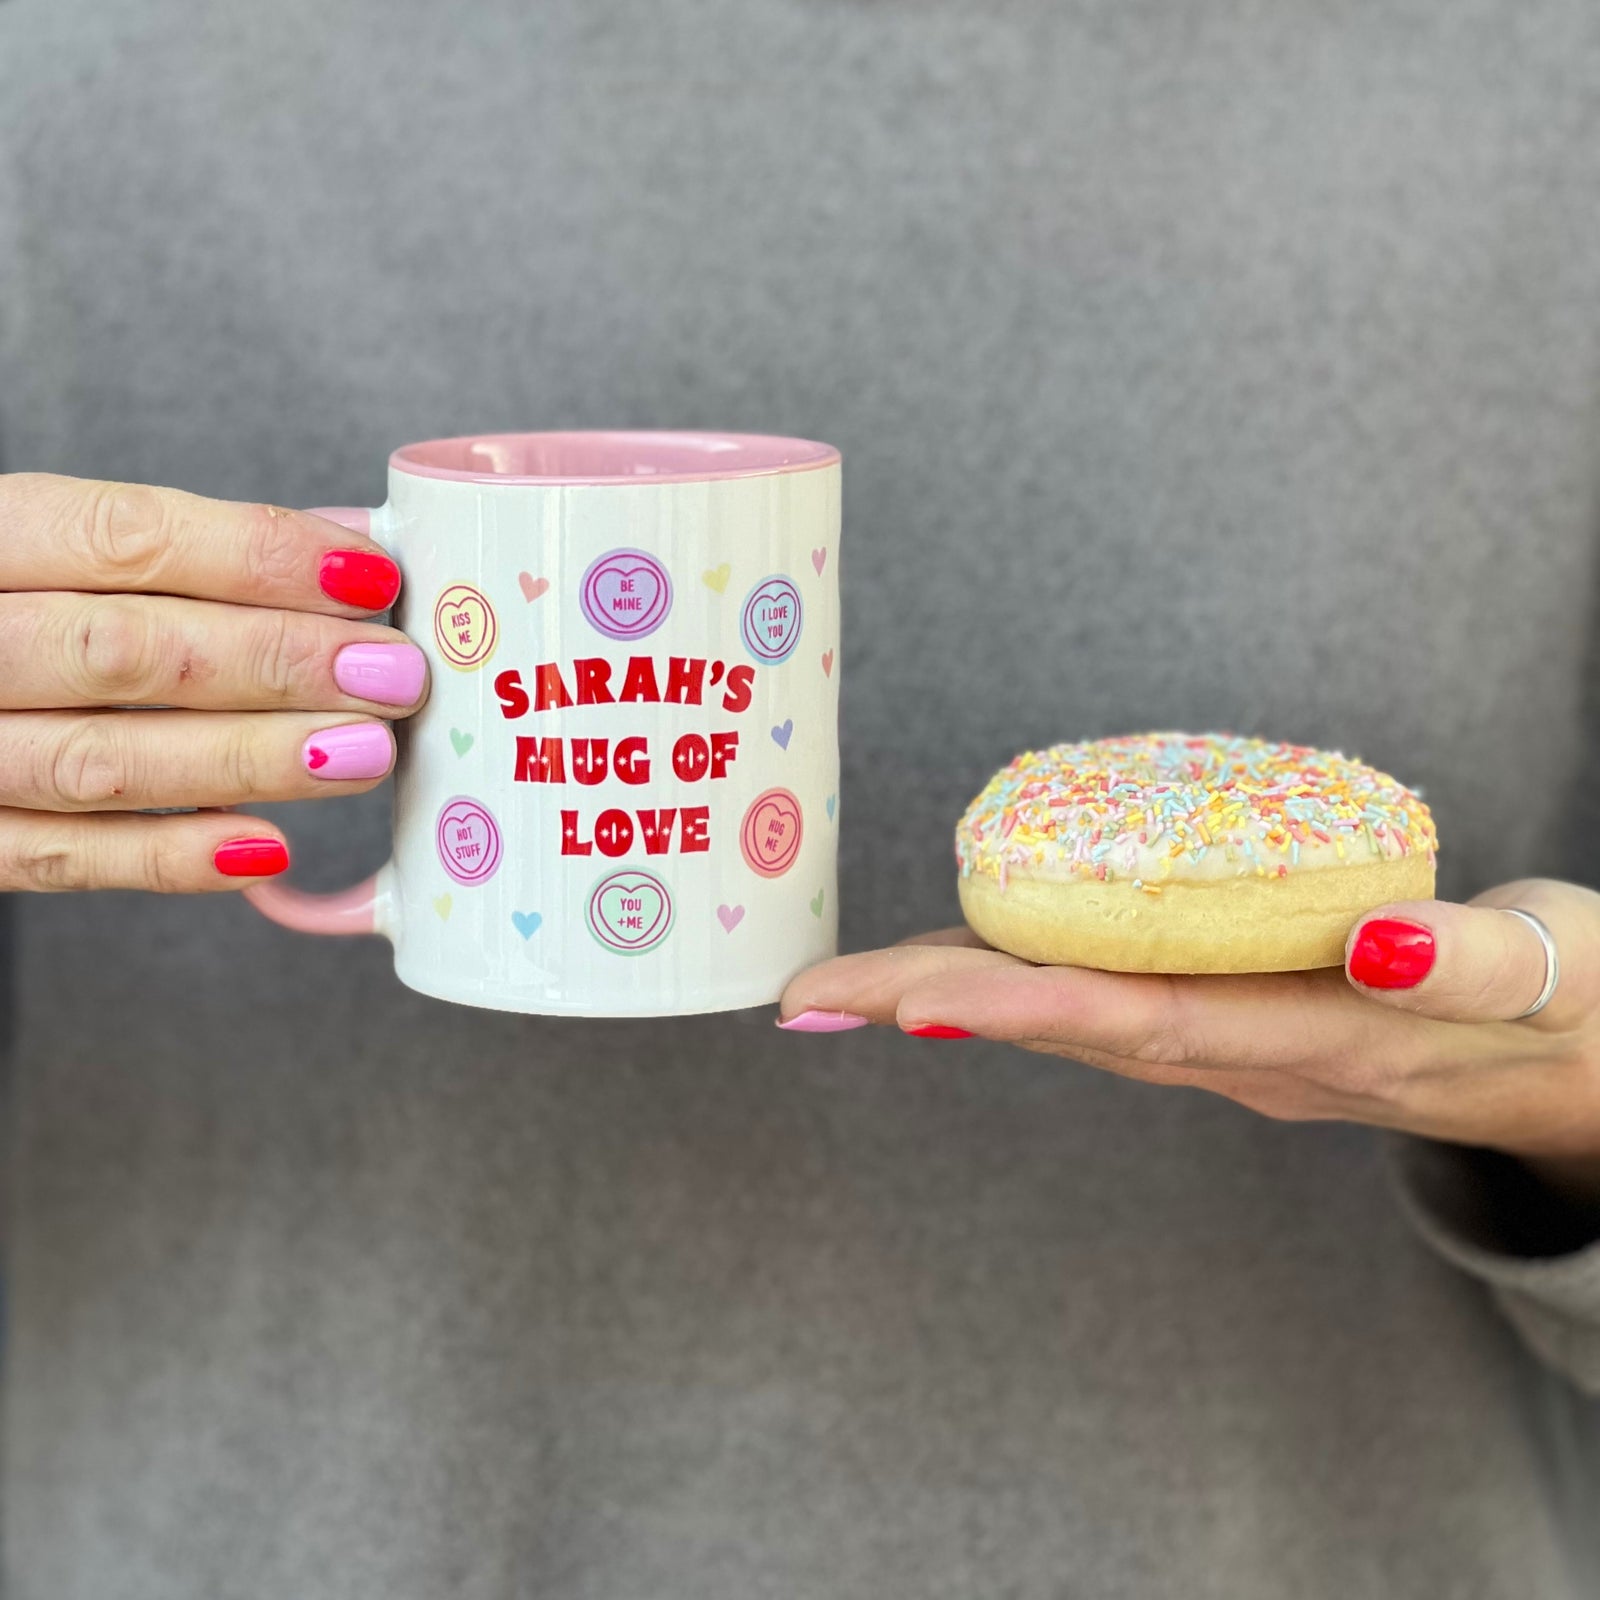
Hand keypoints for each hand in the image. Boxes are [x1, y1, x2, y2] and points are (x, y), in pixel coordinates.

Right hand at [0, 473, 427, 891]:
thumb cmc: (12, 605)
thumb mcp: (52, 545)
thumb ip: (176, 555)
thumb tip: (350, 556)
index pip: (127, 538)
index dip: (260, 556)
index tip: (369, 577)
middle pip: (128, 653)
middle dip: (279, 663)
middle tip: (391, 674)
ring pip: (106, 762)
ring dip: (252, 759)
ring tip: (364, 751)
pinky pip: (63, 859)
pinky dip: (171, 857)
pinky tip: (268, 847)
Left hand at [780, 879, 1599, 1199]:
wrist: (1578, 1061)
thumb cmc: (1570, 1004)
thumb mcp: (1552, 976)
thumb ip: (1470, 965)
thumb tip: (1374, 943)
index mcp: (1311, 1042)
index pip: (1143, 1022)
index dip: (1022, 1008)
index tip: (908, 999)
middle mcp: (1245, 1058)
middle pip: (1070, 1026)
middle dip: (936, 1003)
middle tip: (807, 989)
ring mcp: (1230, 1046)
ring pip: (1072, 1018)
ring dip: (953, 996)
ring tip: (837, 979)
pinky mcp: (1229, 1019)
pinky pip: (1102, 998)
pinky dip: (1017, 977)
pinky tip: (954, 952)